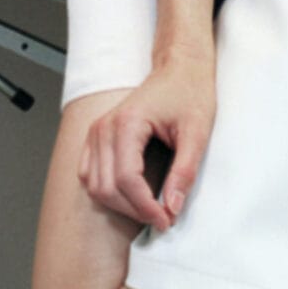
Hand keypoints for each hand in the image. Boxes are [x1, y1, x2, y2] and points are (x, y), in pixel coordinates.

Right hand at [82, 54, 212, 230]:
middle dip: (135, 210)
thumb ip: (184, 171)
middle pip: (107, 187)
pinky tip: (133, 195)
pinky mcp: (97, 137)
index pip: (126, 179)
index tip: (167, 220)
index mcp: (128, 123)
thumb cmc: (190, 92)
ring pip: (95, 186)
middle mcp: (104, 127)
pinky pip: (90, 175)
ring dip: (120, 204)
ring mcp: (97, 131)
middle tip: (163, 218)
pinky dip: (107, 191)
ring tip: (150, 208)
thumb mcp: (198, 131)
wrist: (180, 68)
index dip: (146, 207)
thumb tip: (172, 208)